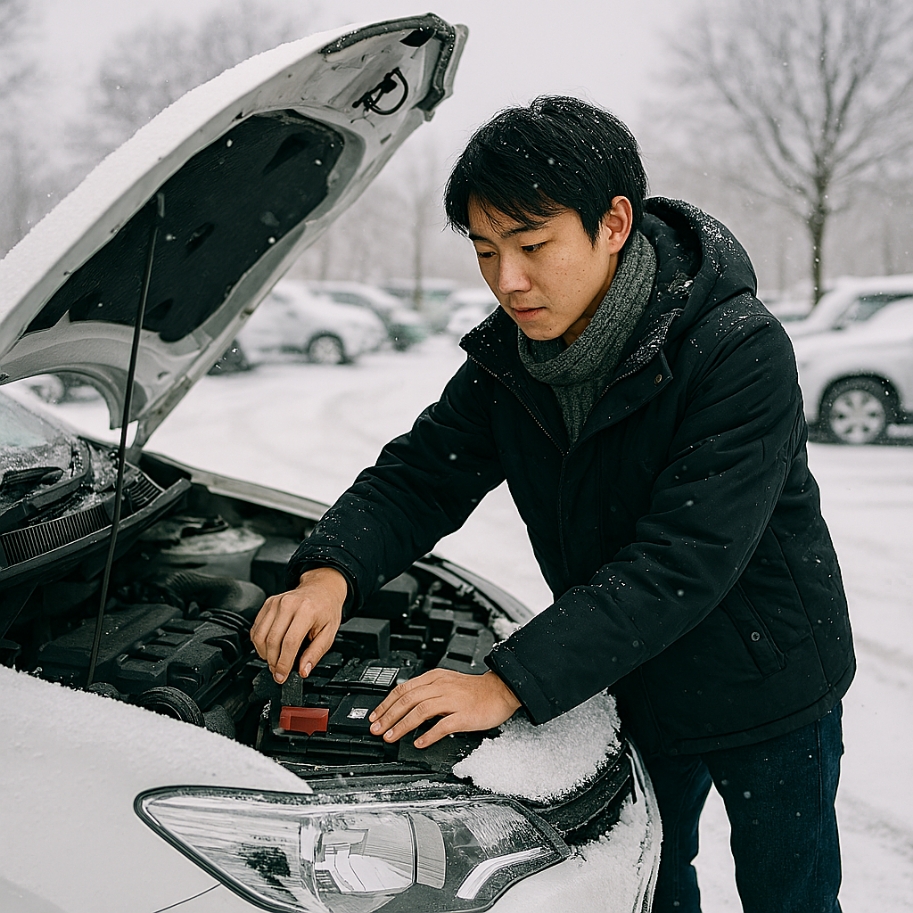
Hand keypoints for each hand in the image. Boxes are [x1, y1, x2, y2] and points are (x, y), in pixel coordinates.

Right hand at [250, 567, 346, 682]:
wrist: (322, 588)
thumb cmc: (326, 609)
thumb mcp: (329, 633)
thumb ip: (315, 653)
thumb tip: (303, 670)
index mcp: (307, 611)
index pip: (290, 642)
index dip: (284, 663)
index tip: (282, 676)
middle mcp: (289, 604)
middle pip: (272, 640)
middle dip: (273, 662)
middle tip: (278, 672)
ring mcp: (276, 602)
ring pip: (260, 635)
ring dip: (264, 654)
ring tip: (274, 661)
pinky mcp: (268, 604)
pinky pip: (256, 628)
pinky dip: (259, 642)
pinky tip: (269, 648)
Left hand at [369, 669, 521, 747]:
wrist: (501, 690)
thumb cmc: (474, 690)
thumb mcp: (446, 683)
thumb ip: (427, 692)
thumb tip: (404, 706)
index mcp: (435, 678)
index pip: (403, 688)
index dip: (386, 703)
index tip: (374, 716)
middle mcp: (441, 686)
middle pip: (408, 699)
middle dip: (389, 715)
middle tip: (377, 729)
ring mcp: (453, 700)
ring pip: (421, 710)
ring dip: (403, 725)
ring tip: (391, 737)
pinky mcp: (464, 714)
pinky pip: (443, 725)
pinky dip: (429, 734)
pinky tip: (419, 742)